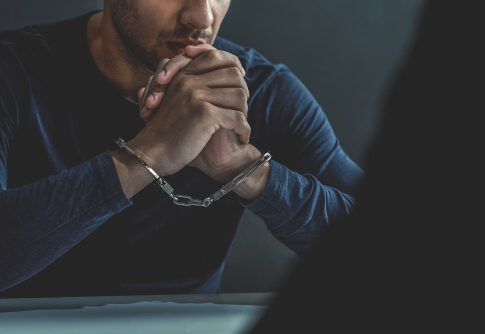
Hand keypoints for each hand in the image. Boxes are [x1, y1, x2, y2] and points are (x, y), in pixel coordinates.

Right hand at [129, 46, 250, 177]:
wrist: (152, 153)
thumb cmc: (165, 131)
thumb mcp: (174, 101)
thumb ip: (190, 85)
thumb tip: (214, 75)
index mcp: (182, 75)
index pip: (215, 55)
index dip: (233, 67)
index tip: (240, 83)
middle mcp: (189, 80)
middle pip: (233, 74)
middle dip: (243, 92)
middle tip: (242, 110)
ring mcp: (196, 95)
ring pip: (239, 95)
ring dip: (244, 112)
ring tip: (241, 125)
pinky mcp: (204, 113)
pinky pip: (237, 117)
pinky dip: (244, 129)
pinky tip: (242, 138)